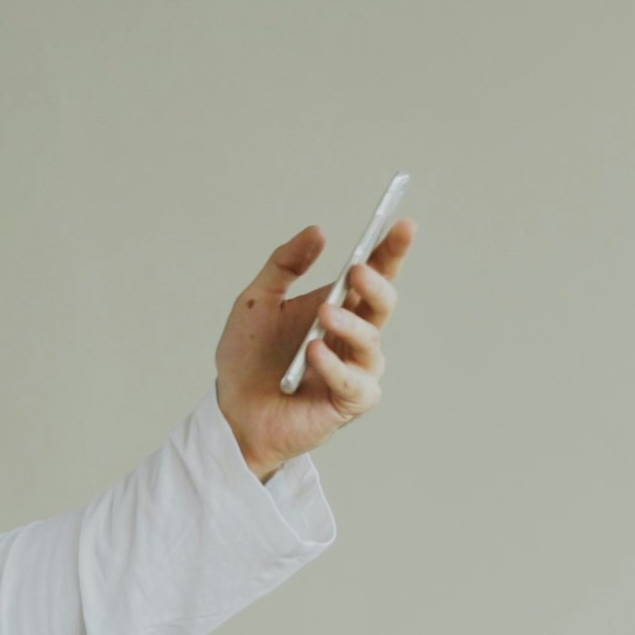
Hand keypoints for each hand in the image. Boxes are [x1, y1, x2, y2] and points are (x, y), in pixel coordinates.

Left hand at [214, 217, 414, 478]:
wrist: (231, 410)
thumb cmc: (248, 359)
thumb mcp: (257, 301)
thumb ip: (284, 264)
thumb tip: (318, 232)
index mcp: (338, 305)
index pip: (373, 273)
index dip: (391, 250)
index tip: (402, 224)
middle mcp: (353, 335)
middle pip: (383, 302)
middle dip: (376, 283)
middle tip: (357, 270)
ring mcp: (355, 368)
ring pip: (371, 339)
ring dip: (348, 324)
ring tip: (323, 315)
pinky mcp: (350, 401)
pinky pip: (355, 382)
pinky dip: (334, 366)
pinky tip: (313, 353)